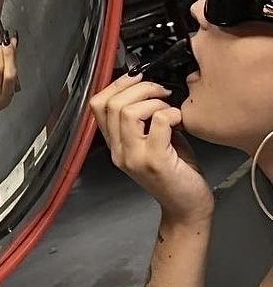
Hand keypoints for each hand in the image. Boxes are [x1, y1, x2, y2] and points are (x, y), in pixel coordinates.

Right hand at [89, 72, 214, 224]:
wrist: (187, 207)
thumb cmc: (176, 172)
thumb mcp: (153, 140)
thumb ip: (145, 118)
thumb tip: (148, 87)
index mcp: (115, 144)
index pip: (98, 105)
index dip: (117, 85)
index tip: (138, 78)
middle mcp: (119, 152)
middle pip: (112, 104)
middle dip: (140, 88)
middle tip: (161, 91)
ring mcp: (135, 158)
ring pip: (128, 111)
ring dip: (153, 101)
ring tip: (169, 108)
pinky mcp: (156, 161)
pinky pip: (159, 121)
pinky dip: (171, 112)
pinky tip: (179, 119)